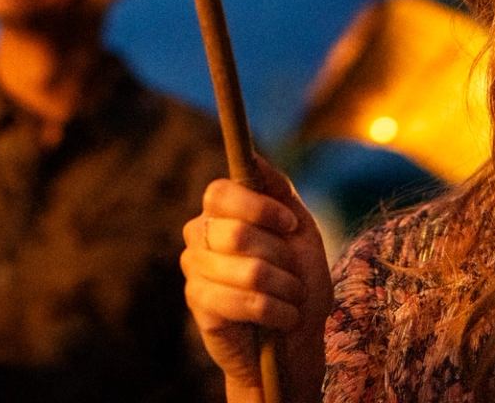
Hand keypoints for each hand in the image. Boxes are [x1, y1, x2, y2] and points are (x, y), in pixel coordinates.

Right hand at [180, 158, 329, 402]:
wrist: (295, 340)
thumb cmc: (298, 280)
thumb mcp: (299, 229)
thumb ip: (277, 190)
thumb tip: (252, 155)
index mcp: (220, 212)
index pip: (219, 192)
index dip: (257, 207)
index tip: (289, 225)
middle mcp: (199, 236)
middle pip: (237, 233)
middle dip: (280, 257)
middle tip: (292, 274)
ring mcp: (194, 271)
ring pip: (248, 271)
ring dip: (285, 289)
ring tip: (290, 298)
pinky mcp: (199, 306)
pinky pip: (243, 301)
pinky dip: (276, 311)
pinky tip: (282, 318)